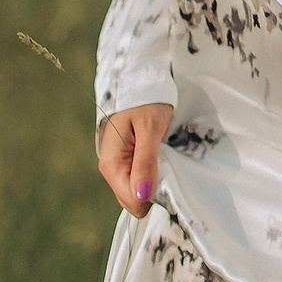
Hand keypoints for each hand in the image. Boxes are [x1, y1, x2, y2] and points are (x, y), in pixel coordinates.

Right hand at [97, 102, 172, 216]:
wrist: (137, 80)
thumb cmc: (146, 101)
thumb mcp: (150, 129)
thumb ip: (145, 163)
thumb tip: (142, 196)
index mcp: (111, 164)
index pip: (132, 201)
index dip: (153, 198)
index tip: (171, 181)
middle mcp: (110, 167)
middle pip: (132, 199)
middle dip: (152, 192)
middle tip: (169, 169)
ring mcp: (116, 163)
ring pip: (135, 190)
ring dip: (152, 183)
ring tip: (165, 162)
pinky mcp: (123, 159)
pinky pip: (136, 178)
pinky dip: (149, 174)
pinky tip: (159, 161)